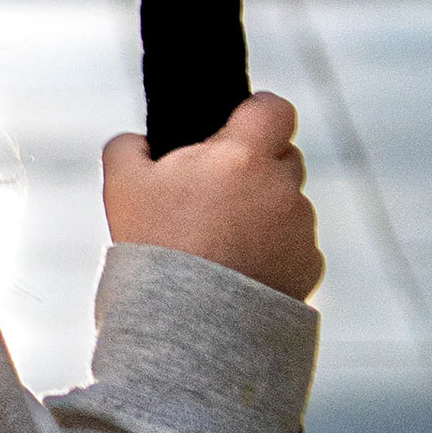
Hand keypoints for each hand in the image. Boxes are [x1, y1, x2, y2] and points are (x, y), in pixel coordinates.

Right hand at [102, 95, 320, 302]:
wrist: (188, 324)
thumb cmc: (155, 248)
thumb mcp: (122, 186)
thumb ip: (128, 147)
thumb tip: (139, 142)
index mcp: (243, 157)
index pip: (275, 109)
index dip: (256, 112)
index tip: (236, 128)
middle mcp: (282, 188)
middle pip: (283, 157)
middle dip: (256, 169)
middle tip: (216, 195)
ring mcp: (301, 229)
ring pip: (288, 205)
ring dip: (264, 214)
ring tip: (220, 246)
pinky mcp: (309, 266)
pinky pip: (295, 247)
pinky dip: (274, 254)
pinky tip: (237, 272)